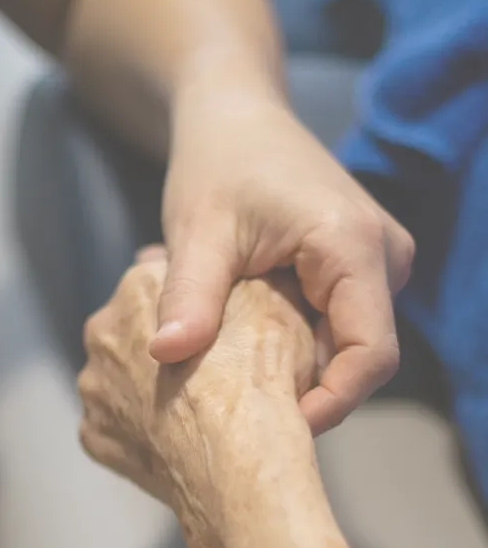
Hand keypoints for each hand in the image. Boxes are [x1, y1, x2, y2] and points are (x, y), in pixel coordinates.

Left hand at [79, 252, 315, 547]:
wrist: (238, 463)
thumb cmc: (258, 377)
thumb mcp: (272, 303)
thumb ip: (248, 285)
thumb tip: (251, 280)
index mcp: (141, 284)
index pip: (170, 279)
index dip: (205, 302)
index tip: (228, 324)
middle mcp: (104, 330)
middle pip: (142, 331)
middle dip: (173, 346)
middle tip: (216, 373)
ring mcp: (94, 387)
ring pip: (126, 380)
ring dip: (153, 390)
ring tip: (200, 411)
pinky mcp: (94, 436)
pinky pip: (122, 426)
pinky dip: (145, 431)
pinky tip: (180, 439)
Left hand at [152, 86, 414, 433]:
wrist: (236, 116)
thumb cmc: (218, 161)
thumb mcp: (197, 230)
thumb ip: (190, 295)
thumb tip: (166, 356)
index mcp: (354, 247)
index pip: (371, 356)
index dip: (329, 404)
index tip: (273, 432)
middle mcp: (382, 260)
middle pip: (358, 361)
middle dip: (302, 393)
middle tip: (237, 413)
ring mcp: (373, 269)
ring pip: (343, 351)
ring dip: (291, 372)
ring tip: (231, 377)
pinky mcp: (352, 276)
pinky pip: (331, 333)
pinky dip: (289, 351)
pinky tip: (242, 351)